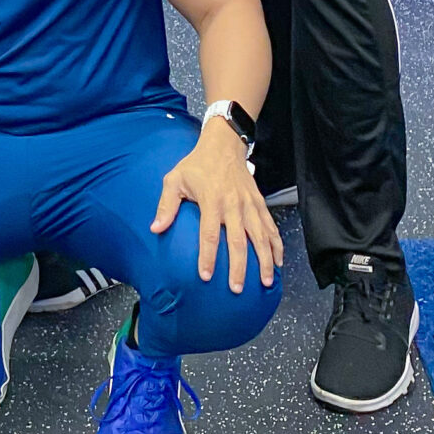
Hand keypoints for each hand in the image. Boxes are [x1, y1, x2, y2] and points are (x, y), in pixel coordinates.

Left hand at [151, 119, 282, 294]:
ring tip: (265, 281)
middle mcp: (233, 204)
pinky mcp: (260, 203)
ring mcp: (249, 204)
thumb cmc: (197, 164)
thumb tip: (155, 229)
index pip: (210, 233)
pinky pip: (271, 226)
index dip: (208, 256)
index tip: (206, 276)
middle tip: (237, 288)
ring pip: (260, 236)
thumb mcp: (175, 179)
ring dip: (264, 260)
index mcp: (211, 200)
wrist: (224, 144)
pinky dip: (277, 244)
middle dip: (239, 267)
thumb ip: (166, 205)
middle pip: (238, 241)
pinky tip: (279, 262)